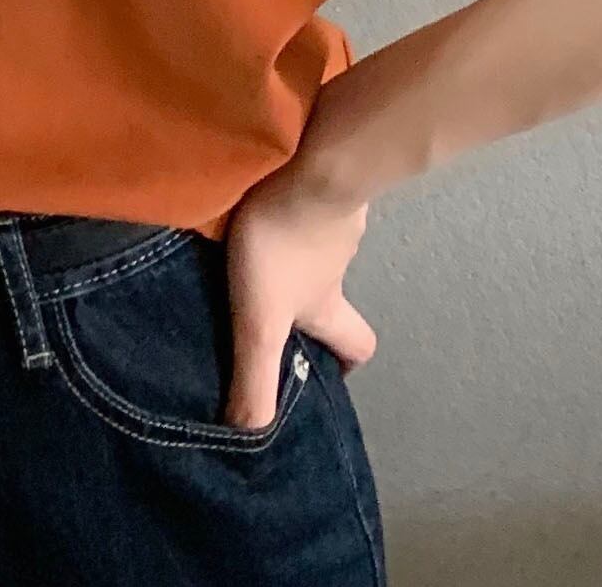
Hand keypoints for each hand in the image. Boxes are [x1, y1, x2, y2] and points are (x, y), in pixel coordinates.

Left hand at [219, 155, 376, 427]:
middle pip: (330, 290)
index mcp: (327, 302)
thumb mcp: (260, 319)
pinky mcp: (315, 177)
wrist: (309, 164)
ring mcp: (331, 217)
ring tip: (245, 238)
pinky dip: (283, 201)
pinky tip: (251, 192)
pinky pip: (302, 196)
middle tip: (264, 292)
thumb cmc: (283, 245)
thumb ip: (255, 375)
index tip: (328, 366)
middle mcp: (337, 263)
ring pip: (314, 243)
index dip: (346, 360)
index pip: (356, 344)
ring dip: (288, 245)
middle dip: (304, 297)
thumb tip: (249, 436)